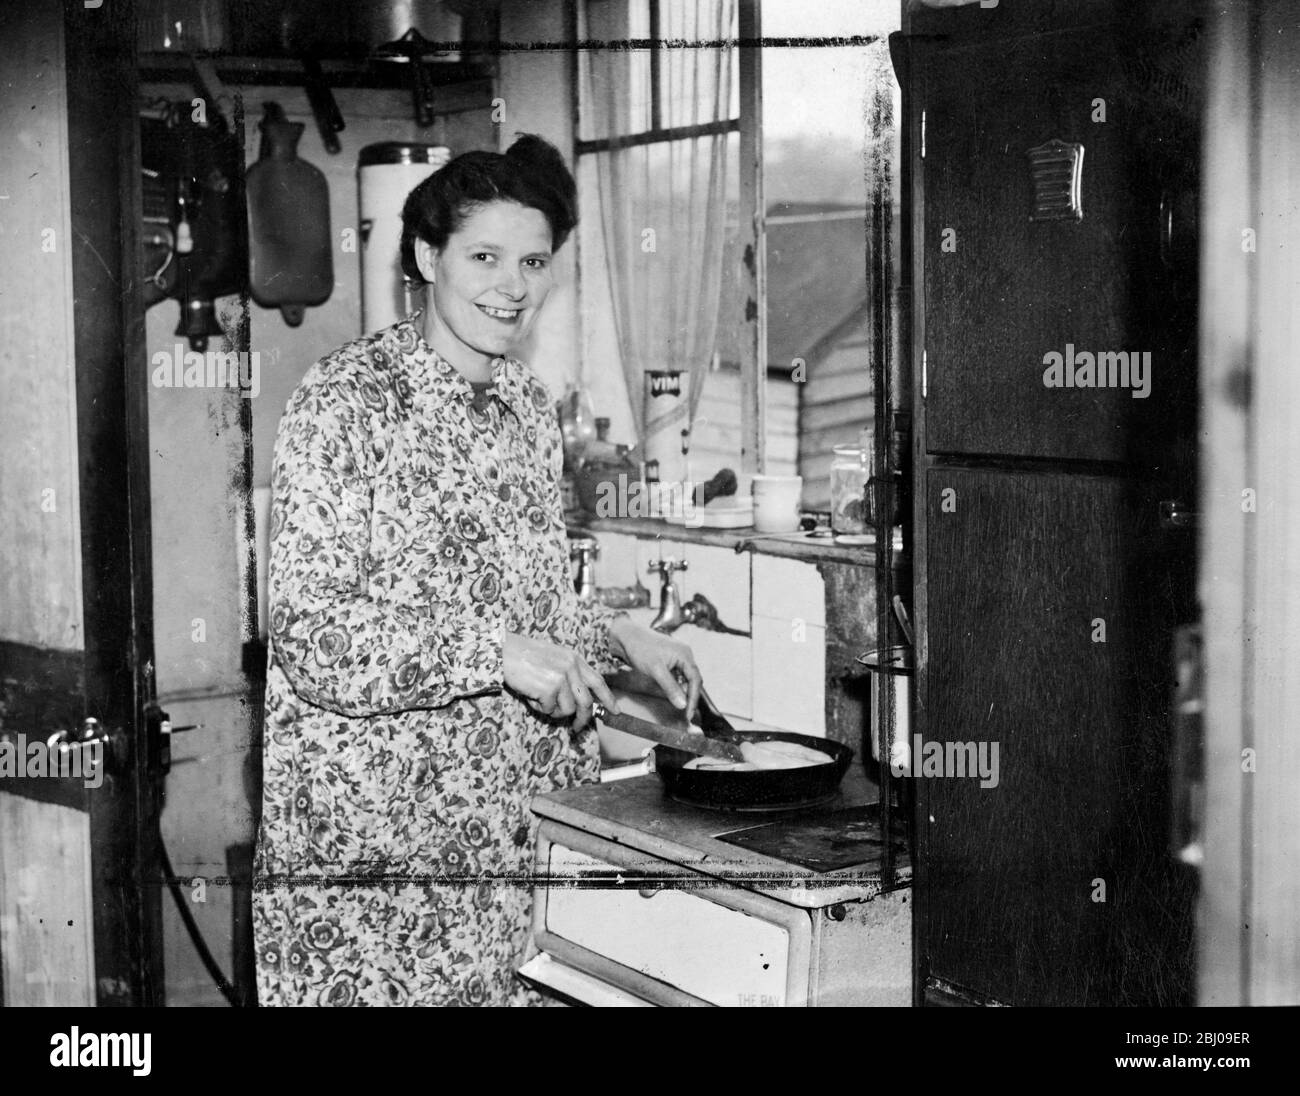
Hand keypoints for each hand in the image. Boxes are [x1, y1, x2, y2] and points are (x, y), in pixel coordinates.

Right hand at [502, 632, 617, 729]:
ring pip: (568, 710)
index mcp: (574, 659)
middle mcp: (571, 667)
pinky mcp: (549, 688)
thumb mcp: (553, 659)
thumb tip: (581, 701)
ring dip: (553, 711)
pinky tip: (530, 696)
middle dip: (583, 719)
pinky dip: (539, 708)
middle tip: (576, 728)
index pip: (598, 681)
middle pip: (586, 702)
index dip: (607, 698)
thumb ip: (568, 674)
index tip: (615, 711)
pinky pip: (549, 710)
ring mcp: (561, 678)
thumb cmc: (523, 656)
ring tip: (539, 699)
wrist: (503, 651)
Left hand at [607, 618, 701, 720]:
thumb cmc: (641, 648)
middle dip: (690, 697)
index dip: (693, 699)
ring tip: (681, 708)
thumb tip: (682, 704)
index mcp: (685, 655)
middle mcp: (684, 655)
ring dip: (684, 692)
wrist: (626, 636)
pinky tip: (674, 696)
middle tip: (686, 714)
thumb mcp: (656, 670)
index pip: (695, 680)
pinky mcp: (669, 660)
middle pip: (693, 680)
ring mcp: (677, 657)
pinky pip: (678, 676)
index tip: (688, 713)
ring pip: (685, 679)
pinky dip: (677, 687)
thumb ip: (671, 688)